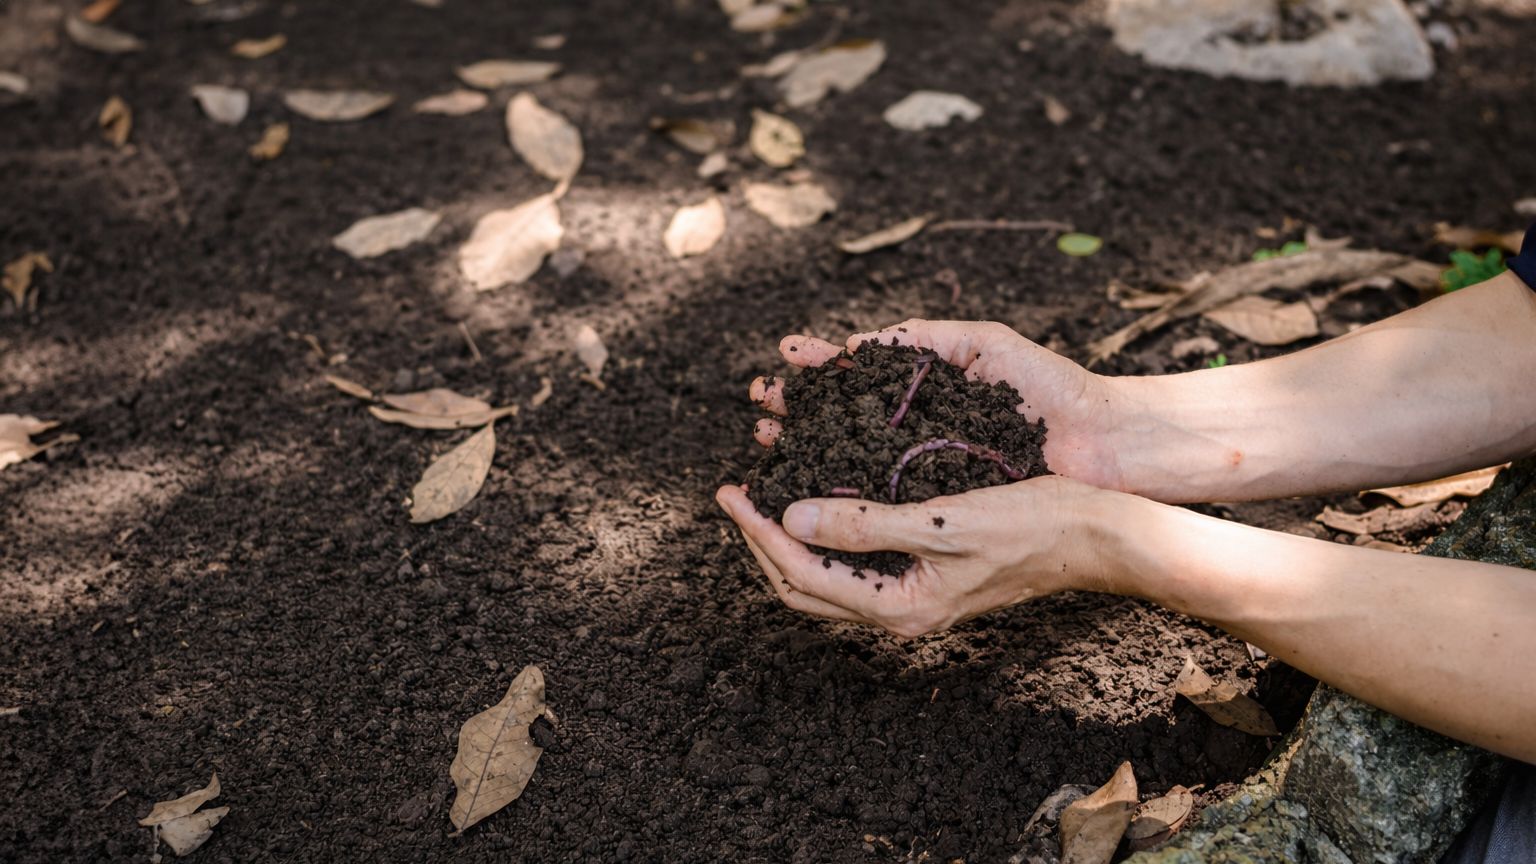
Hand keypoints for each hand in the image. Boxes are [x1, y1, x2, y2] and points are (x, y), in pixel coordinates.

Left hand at [715, 476, 1112, 637]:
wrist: (1093, 535)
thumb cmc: (1029, 523)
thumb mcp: (942, 520)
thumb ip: (864, 524)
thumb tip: (789, 519)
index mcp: (900, 607)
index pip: (800, 574)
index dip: (757, 532)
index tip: (730, 490)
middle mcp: (899, 613)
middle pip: (801, 586)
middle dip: (759, 541)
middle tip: (734, 493)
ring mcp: (911, 598)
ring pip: (823, 579)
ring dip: (785, 539)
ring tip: (763, 493)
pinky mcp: (923, 577)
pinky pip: (851, 564)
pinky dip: (821, 534)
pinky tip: (818, 497)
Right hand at [748, 319, 1127, 489]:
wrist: (1106, 443)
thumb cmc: (1051, 388)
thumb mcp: (984, 346)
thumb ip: (923, 338)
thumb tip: (854, 346)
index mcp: (922, 394)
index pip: (855, 379)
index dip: (817, 370)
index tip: (783, 357)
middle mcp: (915, 438)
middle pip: (839, 424)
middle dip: (796, 410)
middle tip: (759, 402)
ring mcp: (924, 478)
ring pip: (848, 465)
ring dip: (805, 450)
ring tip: (767, 438)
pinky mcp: (938, 513)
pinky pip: (880, 505)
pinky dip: (840, 495)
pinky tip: (807, 487)